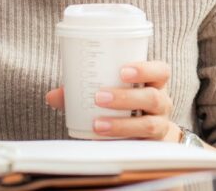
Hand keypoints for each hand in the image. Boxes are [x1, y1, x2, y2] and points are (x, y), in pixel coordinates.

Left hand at [45, 61, 179, 141]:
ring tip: (97, 123)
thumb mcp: (114, 91)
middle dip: (126, 98)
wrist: (147, 134)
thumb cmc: (127, 105)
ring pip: (149, 125)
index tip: (122, 71)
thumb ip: (84, 91)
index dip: (145, 69)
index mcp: (155, 83)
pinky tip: (101, 140)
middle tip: (99, 97)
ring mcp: (160, 125)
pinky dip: (119, 142)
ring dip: (121, 124)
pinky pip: (140, 145)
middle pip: (153, 98)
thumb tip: (53, 96)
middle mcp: (162, 103)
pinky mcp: (152, 146)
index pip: (161, 71)